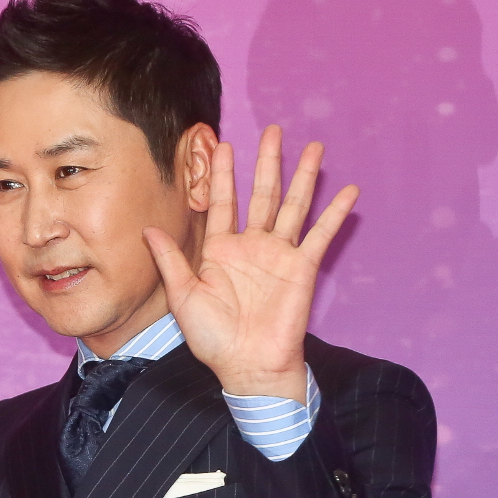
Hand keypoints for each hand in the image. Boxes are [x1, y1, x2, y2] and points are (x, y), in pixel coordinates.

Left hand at [144, 125, 356, 402]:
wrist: (247, 367)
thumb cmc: (214, 339)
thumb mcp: (183, 297)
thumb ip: (170, 260)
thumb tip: (148, 229)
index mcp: (221, 250)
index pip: (223, 202)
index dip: (222, 173)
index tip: (221, 144)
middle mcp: (252, 246)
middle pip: (262, 193)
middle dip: (268, 162)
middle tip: (274, 130)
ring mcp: (279, 255)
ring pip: (293, 205)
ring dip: (304, 177)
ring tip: (314, 147)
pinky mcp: (302, 268)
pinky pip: (321, 235)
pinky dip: (335, 213)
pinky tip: (348, 191)